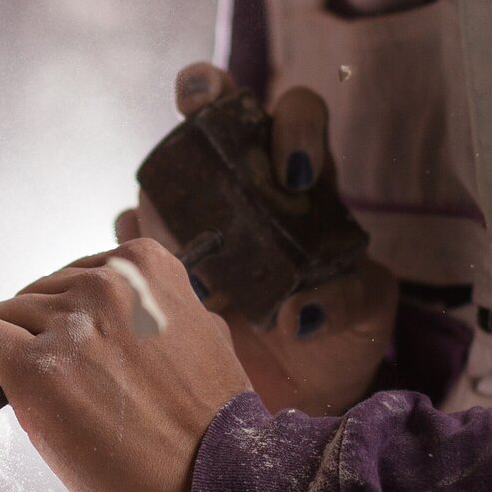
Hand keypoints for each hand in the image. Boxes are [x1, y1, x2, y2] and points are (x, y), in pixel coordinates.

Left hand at [0, 239, 250, 491]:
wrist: (220, 488)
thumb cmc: (209, 431)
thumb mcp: (195, 336)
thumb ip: (144, 313)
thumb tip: (95, 317)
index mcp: (145, 266)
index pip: (71, 277)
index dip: (71, 324)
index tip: (90, 361)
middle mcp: (104, 284)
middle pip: (32, 297)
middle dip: (44, 343)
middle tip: (82, 395)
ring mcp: (69, 326)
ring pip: (1, 319)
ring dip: (18, 362)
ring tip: (67, 408)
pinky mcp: (35, 371)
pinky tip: (22, 404)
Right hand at [118, 62, 397, 416]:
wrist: (285, 400)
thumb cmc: (336, 344)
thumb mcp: (364, 320)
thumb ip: (346, 303)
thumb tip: (298, 310)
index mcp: (302, 186)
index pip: (299, 120)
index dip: (295, 124)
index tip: (294, 171)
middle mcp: (241, 188)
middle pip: (215, 117)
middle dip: (202, 91)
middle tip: (196, 103)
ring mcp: (191, 221)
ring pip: (164, 179)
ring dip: (167, 207)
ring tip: (195, 270)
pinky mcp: (153, 260)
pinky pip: (127, 238)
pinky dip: (132, 250)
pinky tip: (154, 282)